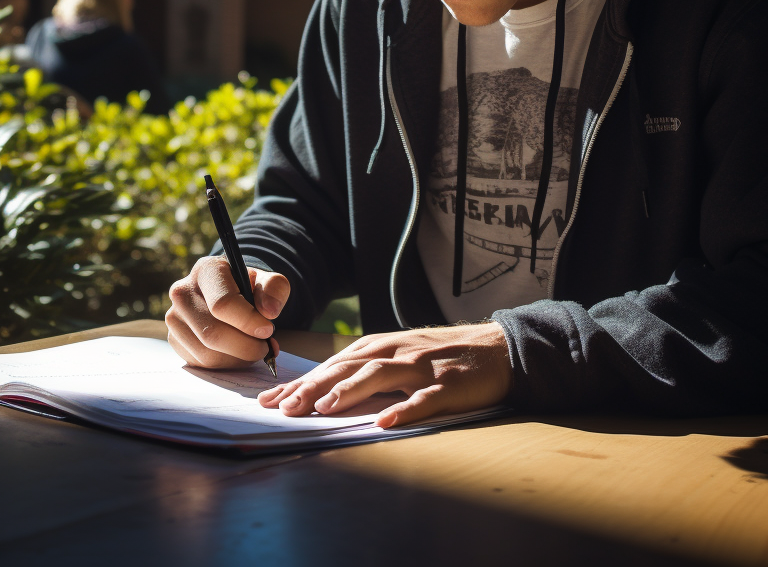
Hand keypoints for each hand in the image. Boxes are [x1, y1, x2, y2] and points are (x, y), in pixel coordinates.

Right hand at [165, 255, 289, 368]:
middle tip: (266, 347)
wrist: (230, 294)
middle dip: (245, 346)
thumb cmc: (250, 287)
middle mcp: (183, 293)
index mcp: (206, 271)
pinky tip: (237, 352)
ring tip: (253, 348)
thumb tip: (269, 312)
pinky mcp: (174, 339)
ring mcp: (174, 318)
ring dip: (237, 358)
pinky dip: (225, 364)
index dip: (247, 321)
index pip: (222, 303)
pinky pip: (201, 362)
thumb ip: (275, 289)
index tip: (268, 330)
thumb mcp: (269, 281)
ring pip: (207, 352)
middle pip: (212, 332)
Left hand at [257, 322, 511, 427]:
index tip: (270, 399)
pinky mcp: (449, 386)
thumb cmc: (442, 354)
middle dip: (314, 386)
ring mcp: (423, 367)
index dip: (302, 380)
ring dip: (350, 392)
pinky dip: (405, 409)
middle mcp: (398, 351)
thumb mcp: (400, 353)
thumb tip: (322, 387)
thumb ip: (367, 367)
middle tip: (283, 407)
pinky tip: (386, 422)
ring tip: (323, 409)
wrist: (498, 348)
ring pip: (381, 376)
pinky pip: (425, 399)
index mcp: (383, 345)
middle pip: (349, 367)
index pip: (334, 363)